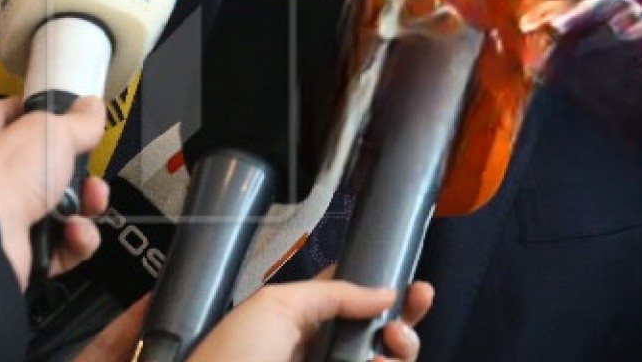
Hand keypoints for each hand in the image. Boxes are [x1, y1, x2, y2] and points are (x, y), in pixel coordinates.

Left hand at [0, 95, 109, 282]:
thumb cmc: (2, 176)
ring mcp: (5, 218)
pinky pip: (61, 245)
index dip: (36, 111)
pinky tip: (75, 231)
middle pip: (44, 168)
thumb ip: (78, 120)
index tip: (64, 113)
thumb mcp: (51, 131)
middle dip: (78, 170)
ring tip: (91, 201)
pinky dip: (76, 240)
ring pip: (59, 209)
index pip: (8, 115)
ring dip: (84, 205)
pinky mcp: (22, 251)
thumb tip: (92, 109)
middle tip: (89, 167)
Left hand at [78, 276, 435, 361]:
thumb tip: (382, 292)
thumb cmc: (226, 360)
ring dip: (402, 347)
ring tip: (398, 340)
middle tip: (415, 304)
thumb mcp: (275, 305)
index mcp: (297, 328)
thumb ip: (332, 291)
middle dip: (404, 319)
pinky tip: (383, 361)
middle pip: (377, 337)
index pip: (352, 305)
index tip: (409, 287)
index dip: (383, 294)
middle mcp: (317, 357)